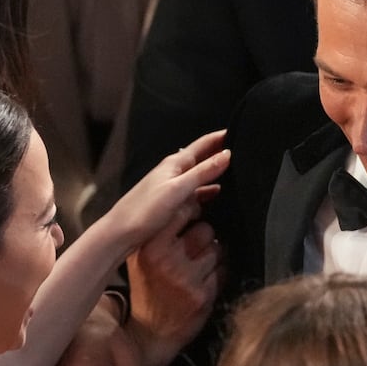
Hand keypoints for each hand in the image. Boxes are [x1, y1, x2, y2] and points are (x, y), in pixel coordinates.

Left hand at [105, 131, 229, 250]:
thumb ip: (202, 172)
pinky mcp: (172, 203)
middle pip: (203, 159)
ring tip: (239, 176)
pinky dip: (209, 192)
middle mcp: (174, 172)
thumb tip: (227, 155)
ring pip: (201, 177)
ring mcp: (173, 187)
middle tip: (245, 153)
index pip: (204, 144)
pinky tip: (219, 199)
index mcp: (174, 163)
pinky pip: (196, 193)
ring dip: (217, 175)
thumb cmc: (144, 211)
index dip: (221, 137)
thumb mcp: (177, 189)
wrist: (121, 234)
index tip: (241, 131)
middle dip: (222, 154)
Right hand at [129, 220, 223, 365]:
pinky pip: (224, 271)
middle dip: (204, 238)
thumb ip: (160, 232)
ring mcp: (186, 278)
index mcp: (149, 247)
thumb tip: (191, 199)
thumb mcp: (142, 258)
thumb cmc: (148, 289)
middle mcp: (166, 260)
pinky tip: (204, 283)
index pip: (182, 211)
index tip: (193, 218)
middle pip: (206, 229)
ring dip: (214, 257)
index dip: (193, 212)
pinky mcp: (203, 295)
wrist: (150, 333)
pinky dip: (219, 275)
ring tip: (198, 268)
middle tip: (194, 250)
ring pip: (218, 250)